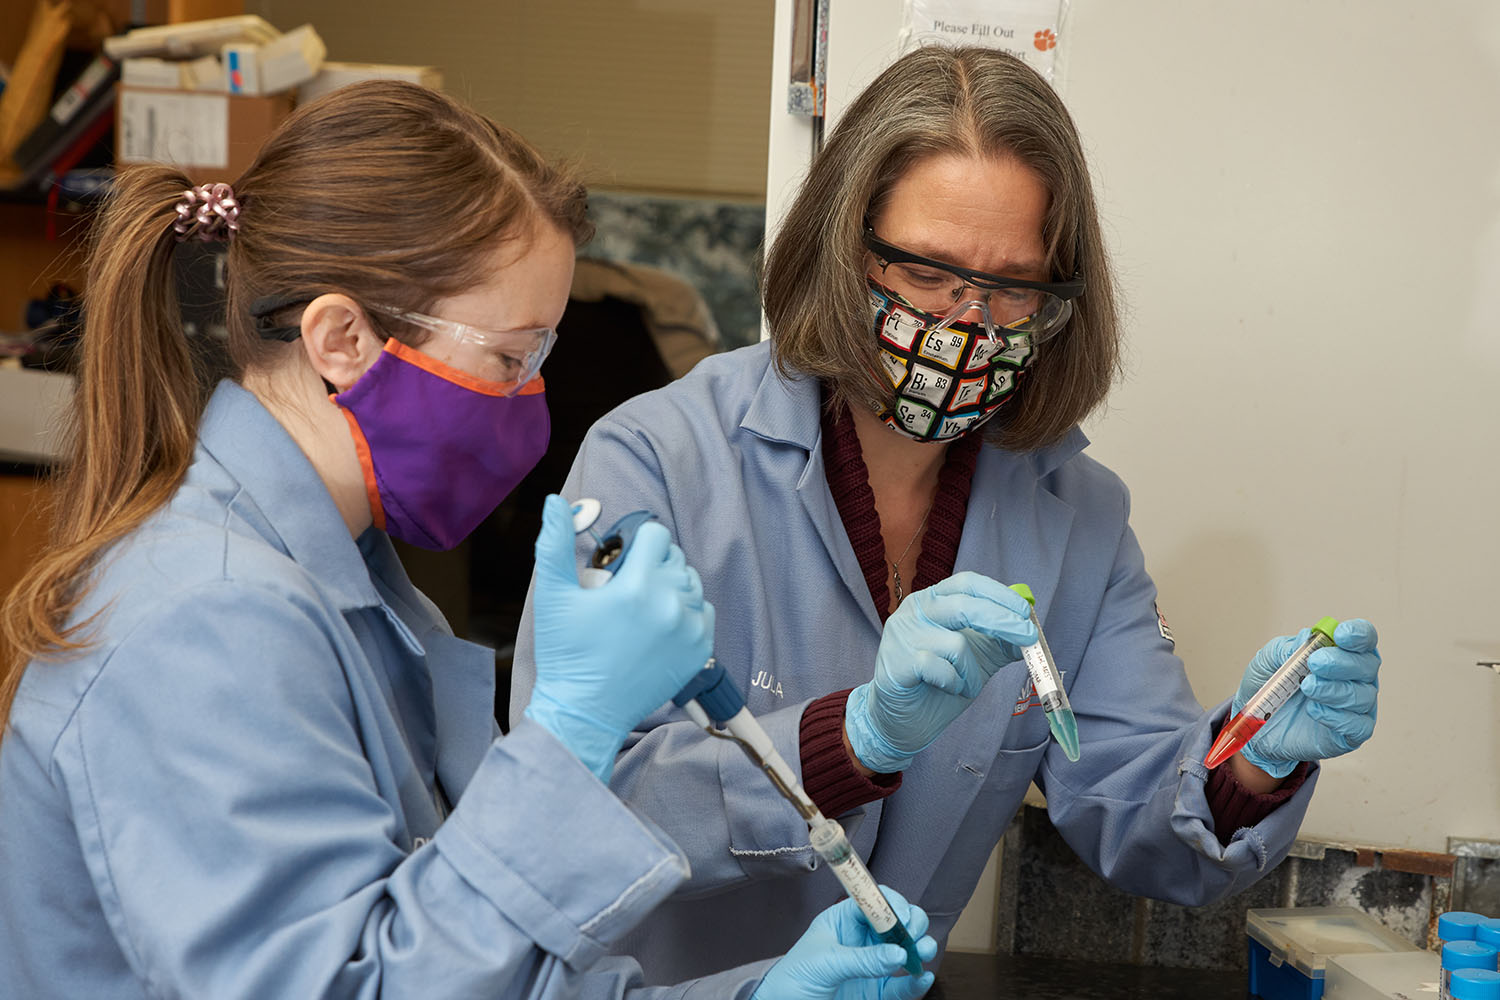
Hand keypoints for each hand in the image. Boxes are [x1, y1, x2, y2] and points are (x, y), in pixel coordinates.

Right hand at [524, 495, 713, 781]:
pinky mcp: (700, 652)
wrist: (585, 712)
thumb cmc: (566, 654)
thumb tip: (555, 501)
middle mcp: (671, 605)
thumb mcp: (553, 596)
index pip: (656, 535)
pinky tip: (660, 623)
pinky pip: (705, 612)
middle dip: (651, 563)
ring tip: (642, 605)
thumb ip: (554, 543)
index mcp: (637, 587)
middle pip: (674, 557)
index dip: (636, 542)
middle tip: (624, 588)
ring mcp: (690, 630)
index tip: (620, 561)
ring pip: (692, 582)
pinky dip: (687, 610)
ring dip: (670, 585)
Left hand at [751, 886, 937, 999]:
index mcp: (843, 921)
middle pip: (896, 923)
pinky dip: (915, 982)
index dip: (892, 904)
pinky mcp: (876, 993)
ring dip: (920, 948)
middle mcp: (861, 941)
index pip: (874, 902)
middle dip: (912, 924)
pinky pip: (901, 986)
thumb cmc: (792, 981)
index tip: (903, 916)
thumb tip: (899, 953)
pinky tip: (922, 977)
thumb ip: (862, 959)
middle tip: (915, 934)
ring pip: (904, 952)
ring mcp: (871, 967)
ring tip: (924, 952)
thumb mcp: (825, 963)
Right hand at [845, 572, 1036, 772]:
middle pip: (964, 605)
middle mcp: (915, 610)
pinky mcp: (898, 662)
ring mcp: (903, 635)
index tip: (1025, 611)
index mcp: (933, 600)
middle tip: (1028, 637)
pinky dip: (955, 684)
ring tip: (967, 684)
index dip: (999, 594)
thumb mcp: (977, 657)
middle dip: (1002, 621)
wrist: (903, 719)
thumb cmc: (940, 682)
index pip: (967, 583)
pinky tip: (947, 689)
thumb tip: (1032, 631)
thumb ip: (1000, 641)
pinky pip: (942, 670)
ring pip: (957, 645)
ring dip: (973, 671)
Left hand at [1235, 619, 1379, 778]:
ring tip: (1307, 687)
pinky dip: (1336, 717)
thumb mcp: (1270, 658)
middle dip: (1342, 662)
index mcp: (1342, 652)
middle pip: (1368, 665)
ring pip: (1362, 696)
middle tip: (1315, 663)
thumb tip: (1308, 638)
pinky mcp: (1350, 733)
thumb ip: (1288, 647)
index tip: (1340, 635)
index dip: (1359, 634)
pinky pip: (1358, 726)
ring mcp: (1356, 706)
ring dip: (1334, 690)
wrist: (1255, 720)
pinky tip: (1314, 710)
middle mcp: (1355, 678)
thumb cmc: (1270, 684)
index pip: (1364, 639)